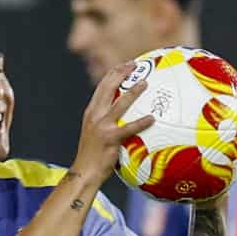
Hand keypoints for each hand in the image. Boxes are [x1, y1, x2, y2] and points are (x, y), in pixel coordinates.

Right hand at [73, 62, 155, 181]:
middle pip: (107, 88)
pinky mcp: (110, 138)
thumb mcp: (96, 133)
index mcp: (91, 112)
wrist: (85, 171)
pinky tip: (152, 118)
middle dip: (120, 73)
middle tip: (134, 64)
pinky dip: (141, 122)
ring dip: (132, 92)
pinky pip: (129, 128)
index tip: (125, 65)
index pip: (101, 87)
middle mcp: (94, 115)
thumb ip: (108, 123)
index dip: (113, 74)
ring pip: (118, 103)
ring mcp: (101, 126)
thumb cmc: (94, 155)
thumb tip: (127, 118)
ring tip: (145, 83)